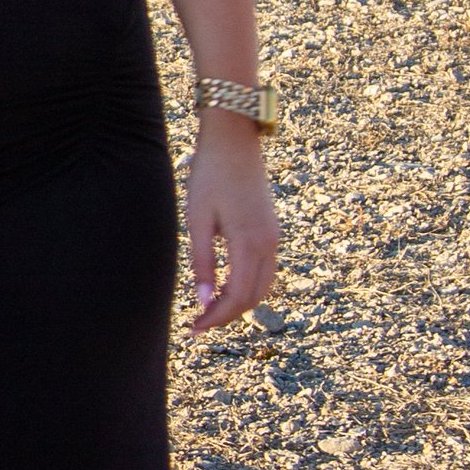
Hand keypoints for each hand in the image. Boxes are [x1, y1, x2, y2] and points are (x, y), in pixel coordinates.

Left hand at [185, 118, 277, 334]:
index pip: (238, 297)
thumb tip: (204, 301)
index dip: (217, 318)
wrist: (234, 140)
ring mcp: (274, 237)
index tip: (195, 328)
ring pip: (263, 286)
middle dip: (228, 316)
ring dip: (239, 303)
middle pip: (254, 297)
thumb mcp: (198, 219)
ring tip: (210, 309)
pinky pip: (265, 270)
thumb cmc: (210, 176)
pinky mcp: (272, 230)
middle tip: (199, 324)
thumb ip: (202, 262)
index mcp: (249, 242)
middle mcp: (269, 244)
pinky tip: (225, 287)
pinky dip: (248, 286)